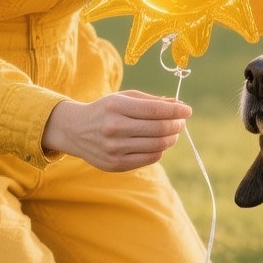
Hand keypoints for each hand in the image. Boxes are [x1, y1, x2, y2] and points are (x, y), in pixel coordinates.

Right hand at [41, 90, 191, 171]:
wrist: (76, 130)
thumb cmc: (106, 110)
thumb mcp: (123, 98)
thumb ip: (151, 101)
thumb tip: (177, 104)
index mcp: (117, 107)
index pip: (155, 110)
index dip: (176, 110)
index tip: (187, 110)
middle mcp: (115, 128)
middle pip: (159, 129)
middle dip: (176, 125)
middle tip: (181, 122)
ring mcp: (115, 148)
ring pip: (157, 146)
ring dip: (171, 138)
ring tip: (172, 132)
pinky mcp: (116, 164)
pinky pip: (149, 159)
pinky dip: (160, 150)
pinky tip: (159, 143)